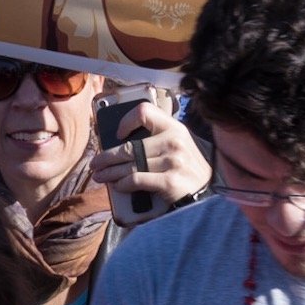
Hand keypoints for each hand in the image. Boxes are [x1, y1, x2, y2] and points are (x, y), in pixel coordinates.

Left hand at [91, 106, 212, 205]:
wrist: (208, 192)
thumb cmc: (188, 169)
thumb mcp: (179, 145)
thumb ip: (158, 140)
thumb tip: (122, 145)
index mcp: (175, 128)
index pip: (145, 111)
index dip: (127, 121)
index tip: (118, 134)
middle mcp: (174, 141)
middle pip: (130, 146)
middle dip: (107, 157)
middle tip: (96, 163)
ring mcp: (172, 161)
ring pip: (130, 164)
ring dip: (110, 172)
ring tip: (100, 176)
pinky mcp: (169, 181)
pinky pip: (137, 180)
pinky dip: (123, 184)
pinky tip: (118, 186)